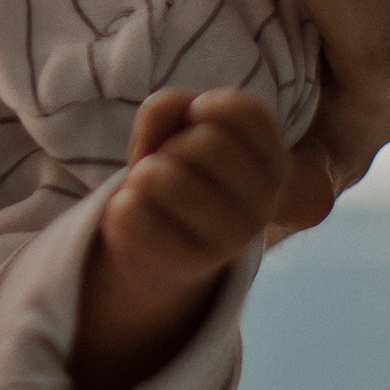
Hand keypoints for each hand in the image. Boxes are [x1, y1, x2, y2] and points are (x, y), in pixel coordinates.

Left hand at [73, 87, 287, 389]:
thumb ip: (173, 122)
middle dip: (171, 147)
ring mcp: (220, 243)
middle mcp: (254, 212)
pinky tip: (131, 225)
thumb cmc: (166, 203)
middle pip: (201, 142)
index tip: (196, 124)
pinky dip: (123, 208)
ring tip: (145, 201)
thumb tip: (177, 104)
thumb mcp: (172, 151)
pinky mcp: (178, 268)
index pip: (248, 116)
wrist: (149, 285)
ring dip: (143, 180)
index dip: (213, 109)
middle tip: (164, 174)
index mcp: (266, 175)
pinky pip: (136, 208)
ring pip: (166, 174)